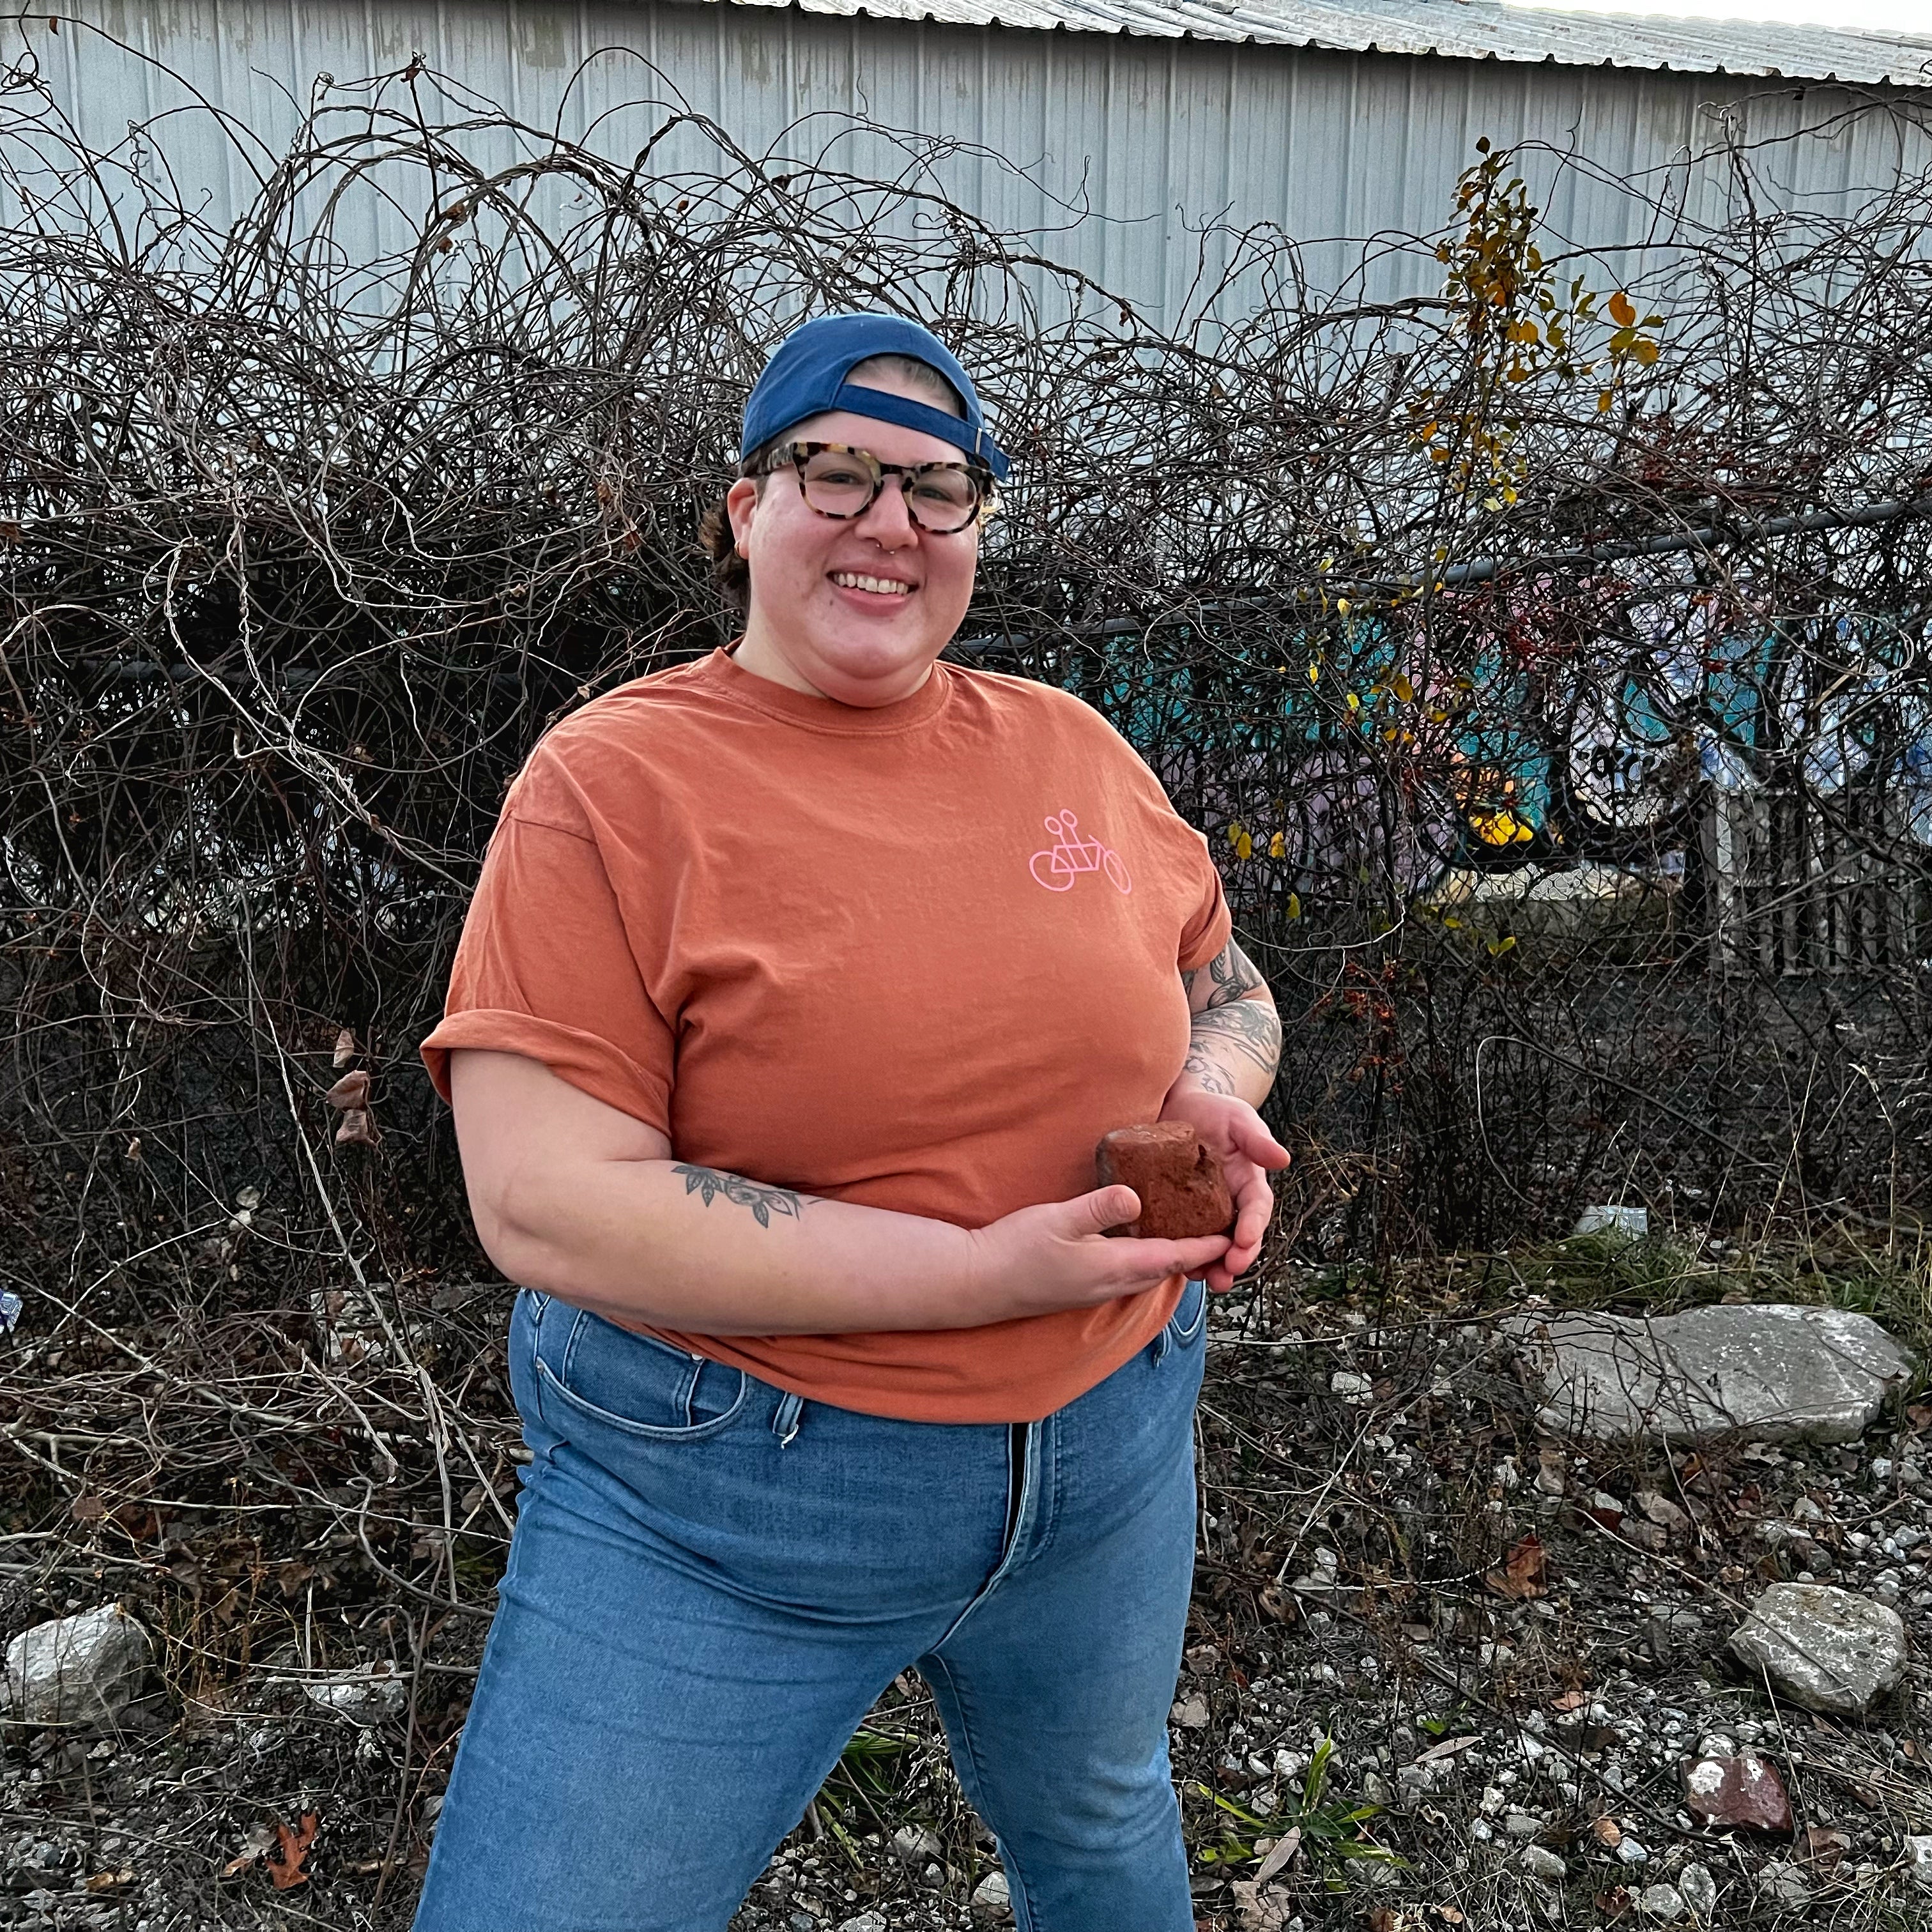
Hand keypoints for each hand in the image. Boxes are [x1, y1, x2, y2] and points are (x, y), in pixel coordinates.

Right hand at [965, 1185, 1232, 1322]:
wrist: (977, 1283)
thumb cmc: (1014, 1250)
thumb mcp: (1057, 1219)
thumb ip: (1098, 1207)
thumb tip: (1136, 1194)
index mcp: (1112, 1267)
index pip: (1172, 1256)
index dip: (1204, 1246)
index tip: (1232, 1233)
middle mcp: (1110, 1284)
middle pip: (1166, 1269)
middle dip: (1195, 1253)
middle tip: (1218, 1227)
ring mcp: (1095, 1290)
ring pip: (1147, 1273)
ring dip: (1170, 1257)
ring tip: (1187, 1231)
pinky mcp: (1081, 1288)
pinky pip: (1127, 1274)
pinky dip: (1145, 1259)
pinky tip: (1139, 1240)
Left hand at [1158, 1083, 1290, 1291]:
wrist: (1179, 1108)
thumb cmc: (1215, 1111)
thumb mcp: (1238, 1119)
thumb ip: (1256, 1139)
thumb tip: (1283, 1158)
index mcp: (1248, 1184)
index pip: (1256, 1210)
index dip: (1254, 1227)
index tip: (1245, 1241)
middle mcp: (1229, 1203)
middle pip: (1237, 1238)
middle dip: (1235, 1259)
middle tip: (1227, 1274)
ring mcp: (1203, 1211)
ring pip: (1212, 1245)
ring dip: (1210, 1266)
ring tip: (1204, 1280)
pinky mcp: (1177, 1212)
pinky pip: (1181, 1237)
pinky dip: (1181, 1254)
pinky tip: (1173, 1265)